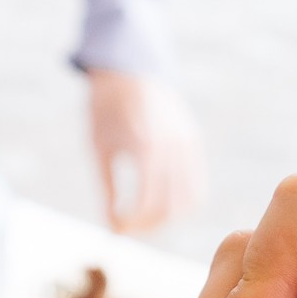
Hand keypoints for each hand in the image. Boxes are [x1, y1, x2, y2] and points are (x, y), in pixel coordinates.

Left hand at [88, 68, 204, 235]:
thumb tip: (113, 226)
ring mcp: (187, 143)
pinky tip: (160, 206)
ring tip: (142, 219)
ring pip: (188, 199)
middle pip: (169, 206)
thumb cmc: (105, 108)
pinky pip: (196, 183)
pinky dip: (182, 202)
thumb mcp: (100, 149)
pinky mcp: (193, 141)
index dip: (131, 223)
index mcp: (146, 146)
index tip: (115, 230)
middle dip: (146, 225)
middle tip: (125, 227)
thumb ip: (108, 189)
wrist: (127, 68)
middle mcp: (173, 146)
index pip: (146, 203)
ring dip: (166, 217)